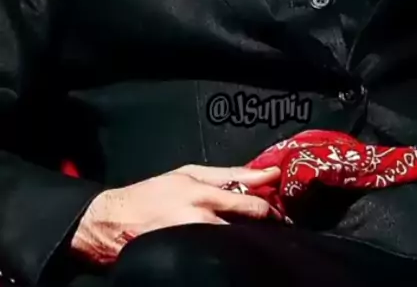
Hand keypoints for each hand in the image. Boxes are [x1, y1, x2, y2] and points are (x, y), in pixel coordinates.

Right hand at [71, 163, 280, 264]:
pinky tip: (237, 251)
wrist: (114, 221)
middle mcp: (200, 220)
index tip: (284, 210)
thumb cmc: (155, 192)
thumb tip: (267, 173)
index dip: (271, 208)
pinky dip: (232, 252)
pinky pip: (218, 256)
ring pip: (235, 244)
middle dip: (267, 226)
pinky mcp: (187, 259)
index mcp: (201, 194)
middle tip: (279, 227)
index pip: (250, 204)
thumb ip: (229, 174)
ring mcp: (194, 243)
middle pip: (247, 228)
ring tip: (259, 240)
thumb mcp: (188, 173)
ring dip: (251, 241)